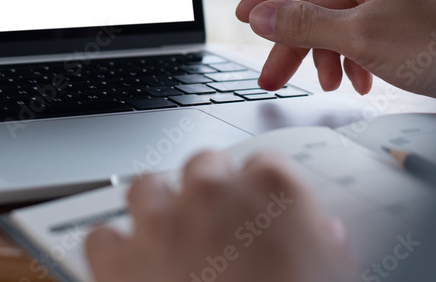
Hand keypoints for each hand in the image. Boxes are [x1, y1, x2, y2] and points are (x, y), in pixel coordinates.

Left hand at [85, 150, 352, 281]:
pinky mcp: (119, 259)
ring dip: (156, 207)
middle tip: (218, 227)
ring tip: (168, 236)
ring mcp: (160, 221)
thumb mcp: (333, 275)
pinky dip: (112, 249)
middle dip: (208, 192)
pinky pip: (102, 236)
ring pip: (147, 186)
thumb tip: (324, 237)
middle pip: (204, 165)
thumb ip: (324, 246)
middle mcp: (212, 193)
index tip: (263, 209)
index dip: (263, 192)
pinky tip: (127, 264)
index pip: (266, 165)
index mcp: (273, 191)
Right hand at [235, 0, 435, 104]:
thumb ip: (301, 25)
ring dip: (326, 54)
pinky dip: (351, 57)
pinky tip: (357, 82)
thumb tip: (258, 17)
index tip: (244, 18)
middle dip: (294, 41)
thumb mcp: (356, 38)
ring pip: (337, 19)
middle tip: (272, 75)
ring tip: (329, 85)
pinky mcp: (403, 14)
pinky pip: (360, 29)